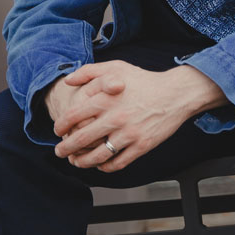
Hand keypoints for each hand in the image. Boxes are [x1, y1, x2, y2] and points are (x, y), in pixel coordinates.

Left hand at [47, 62, 224, 172]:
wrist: (176, 93)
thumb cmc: (145, 80)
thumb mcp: (116, 67)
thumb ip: (89, 72)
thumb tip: (68, 81)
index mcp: (106, 99)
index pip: (73, 117)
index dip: (60, 126)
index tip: (58, 131)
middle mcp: (115, 118)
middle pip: (81, 140)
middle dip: (65, 149)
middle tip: (60, 151)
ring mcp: (129, 134)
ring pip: (97, 156)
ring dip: (82, 162)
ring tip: (76, 162)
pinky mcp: (142, 146)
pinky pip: (118, 163)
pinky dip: (105, 167)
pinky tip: (100, 164)